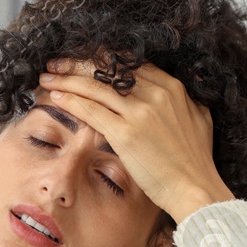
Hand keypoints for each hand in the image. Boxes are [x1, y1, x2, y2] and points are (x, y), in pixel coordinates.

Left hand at [38, 57, 233, 223]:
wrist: (194, 187)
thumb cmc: (197, 160)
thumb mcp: (200, 118)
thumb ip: (185, 102)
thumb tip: (180, 94)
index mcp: (172, 87)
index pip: (131, 63)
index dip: (103, 59)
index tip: (85, 59)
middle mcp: (155, 94)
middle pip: (109, 69)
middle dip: (79, 63)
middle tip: (58, 61)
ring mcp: (139, 112)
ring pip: (95, 86)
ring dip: (67, 79)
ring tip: (47, 76)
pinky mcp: (125, 133)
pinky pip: (91, 110)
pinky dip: (71, 101)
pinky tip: (55, 96)